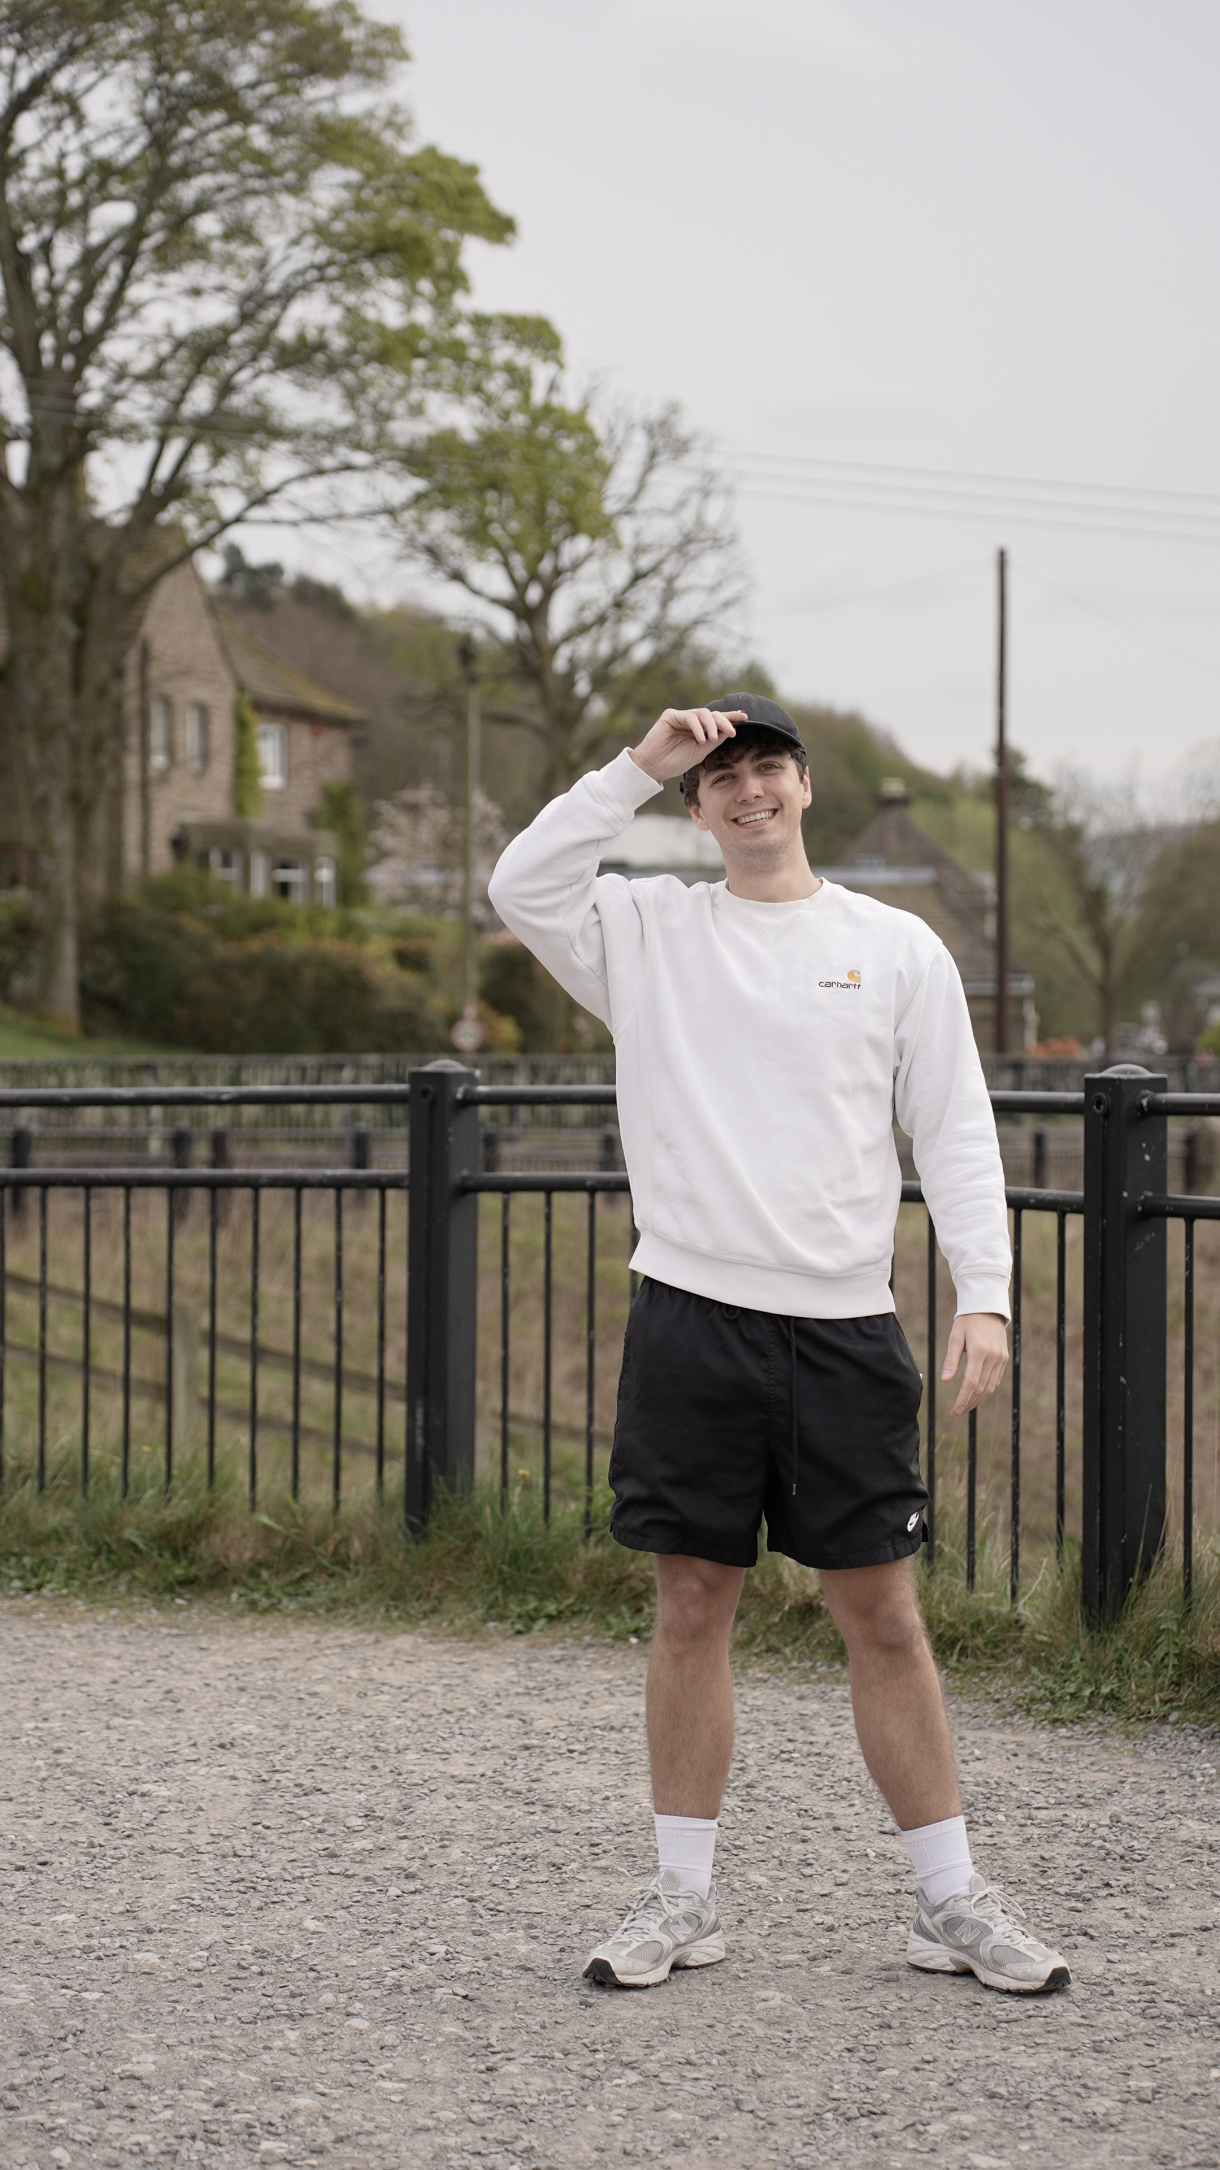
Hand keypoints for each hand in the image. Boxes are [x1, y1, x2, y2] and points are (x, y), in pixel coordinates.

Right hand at [628, 707, 746, 783]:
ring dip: (711, 725)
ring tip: (712, 739)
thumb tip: (730, 730)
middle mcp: (691, 720)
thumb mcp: (701, 752)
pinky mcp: (670, 716)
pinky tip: (701, 739)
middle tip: (732, 732)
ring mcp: (680, 717)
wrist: (654, 767)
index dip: (731, 717)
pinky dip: (697, 728)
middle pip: (712, 715)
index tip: (745, 717)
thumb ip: (714, 740)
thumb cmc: (675, 762)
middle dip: (724, 722)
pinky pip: (690, 717)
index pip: (717, 720)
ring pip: (703, 714)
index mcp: (699, 729)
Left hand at [941, 1312, 1008, 1417]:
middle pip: (981, 1388)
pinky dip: (986, 1390)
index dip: (962, 1399)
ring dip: (978, 1399)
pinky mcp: (1004, 1358)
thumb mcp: (955, 1337)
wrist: (987, 1308)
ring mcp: (1001, 1358)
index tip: (954, 1411)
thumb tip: (945, 1380)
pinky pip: (995, 1379)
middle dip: (968, 1403)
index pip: (971, 1383)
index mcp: (979, 1351)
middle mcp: (993, 1357)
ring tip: (964, 1407)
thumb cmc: (967, 1321)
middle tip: (956, 1413)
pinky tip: (976, 1395)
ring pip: (990, 1386)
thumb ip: (951, 1359)